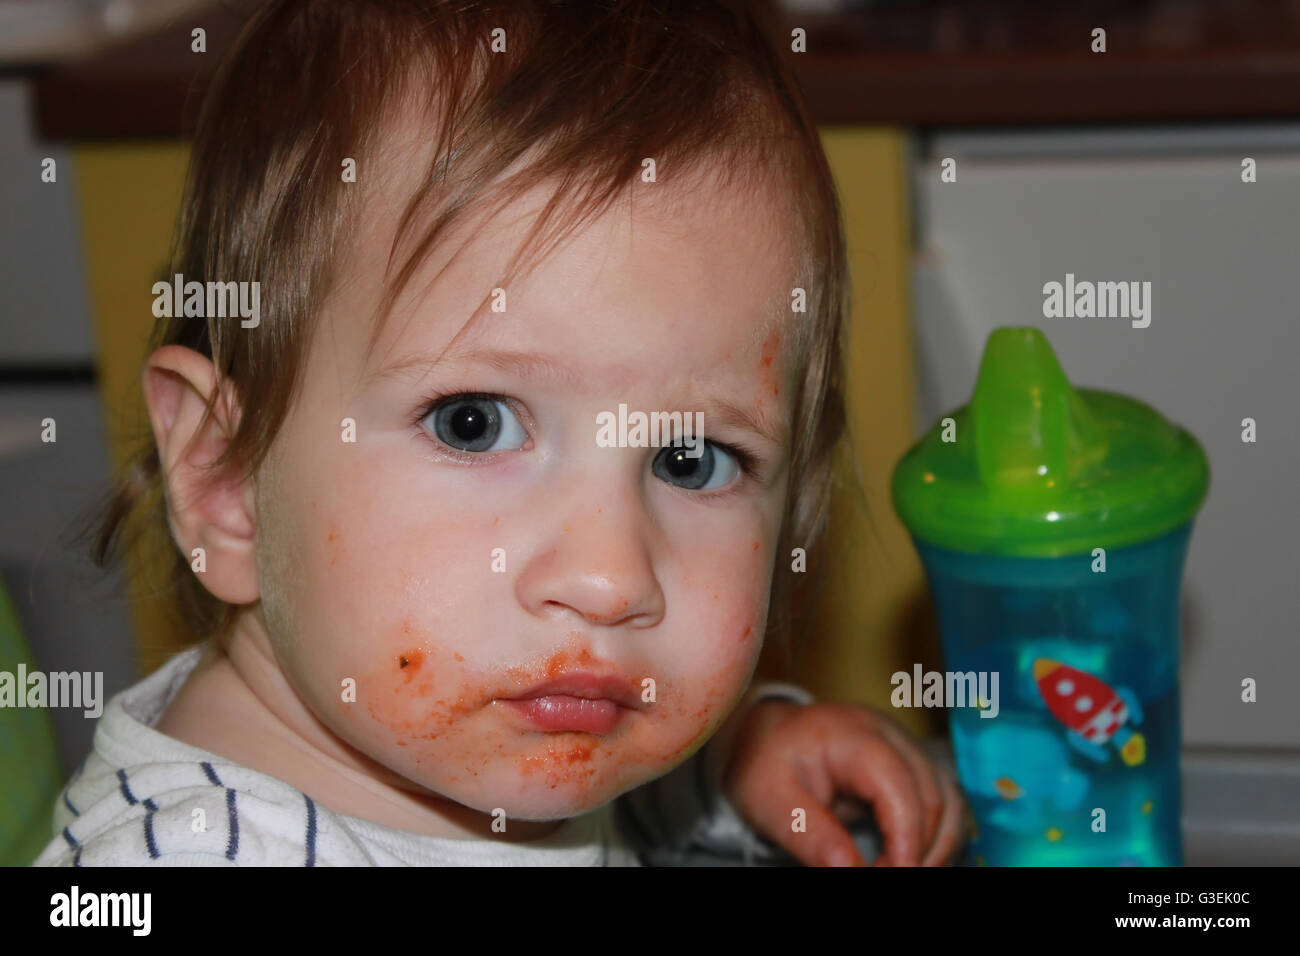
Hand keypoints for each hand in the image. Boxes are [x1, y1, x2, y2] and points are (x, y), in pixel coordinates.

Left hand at [721, 699, 966, 865]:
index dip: (905, 837)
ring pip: (949, 800)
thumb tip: (850, 871)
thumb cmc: (765, 764)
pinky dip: (935, 836)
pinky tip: (908, 859)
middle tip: (884, 877)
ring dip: (936, 845)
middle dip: (918, 849)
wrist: (764, 739)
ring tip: (900, 871)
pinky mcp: (910, 765)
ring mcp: (904, 747)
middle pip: (932, 795)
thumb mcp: (771, 802)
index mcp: (853, 735)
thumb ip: (811, 835)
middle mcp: (889, 734)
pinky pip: (942, 802)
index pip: (898, 784)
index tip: (890, 874)